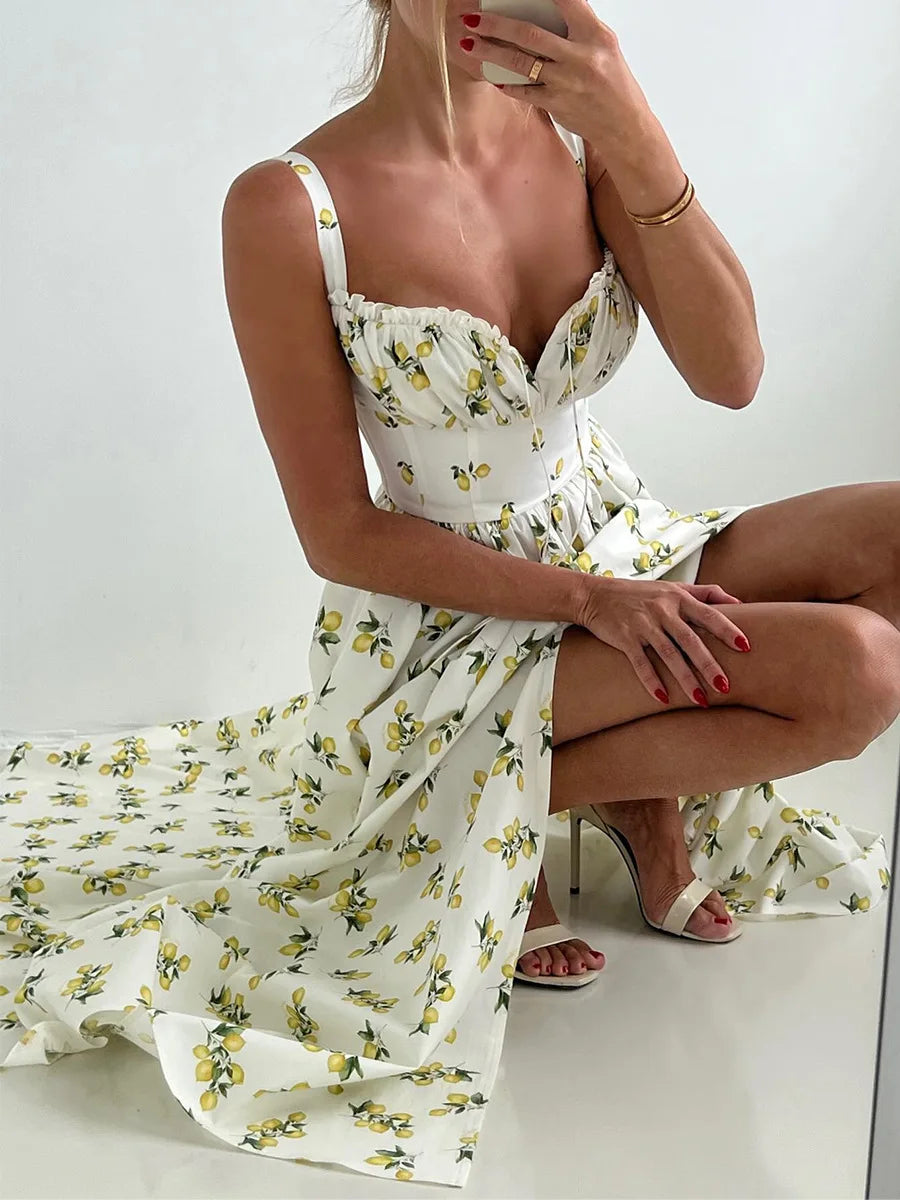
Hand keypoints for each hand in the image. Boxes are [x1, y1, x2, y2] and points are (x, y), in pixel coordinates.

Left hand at [456, 0, 653, 149]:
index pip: (567, 2)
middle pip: (530, 35)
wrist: (623, 125)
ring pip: (520, 63)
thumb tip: (555, 7)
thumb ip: (580, 27)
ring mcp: (565, 82)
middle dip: (497, 25)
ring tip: (470, 43)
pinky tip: (492, 74)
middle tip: (474, 19)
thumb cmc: (614, 84)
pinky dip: (506, 82)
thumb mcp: (606, 46)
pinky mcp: (556, 104)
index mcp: (595, 35)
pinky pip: (524, 91)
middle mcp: (580, 57)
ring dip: (491, 52)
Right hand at [575, 575, 750, 705]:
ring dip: (684, 678)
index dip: (727, 630)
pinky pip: (640, 662)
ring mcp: (643, 624)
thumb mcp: (673, 587)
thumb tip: (739, 602)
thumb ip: (706, 593)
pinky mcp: (624, 637)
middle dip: (708, 664)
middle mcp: (662, 610)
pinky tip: (663, 698)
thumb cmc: (639, 593)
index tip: (746, 647)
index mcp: (678, 598)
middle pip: (690, 640)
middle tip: (724, 686)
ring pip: (668, 654)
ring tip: (700, 699)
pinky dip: (651, 680)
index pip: (709, 614)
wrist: (595, 595)